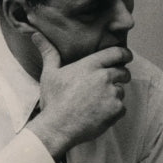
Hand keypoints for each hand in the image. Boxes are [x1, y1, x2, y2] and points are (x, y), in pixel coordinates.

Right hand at [26, 32, 132, 156]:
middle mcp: (104, 77)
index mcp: (90, 65)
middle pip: (123, 72)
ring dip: (114, 96)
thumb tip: (35, 34)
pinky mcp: (116, 110)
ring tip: (96, 103)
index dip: (125, 54)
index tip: (126, 57)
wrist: (58, 127)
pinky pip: (122, 108)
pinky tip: (99, 114)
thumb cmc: (53, 100)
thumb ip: (49, 52)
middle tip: (108, 85)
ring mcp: (112, 94)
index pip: (117, 52)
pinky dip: (114, 112)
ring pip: (121, 91)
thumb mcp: (50, 74)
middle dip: (120, 77)